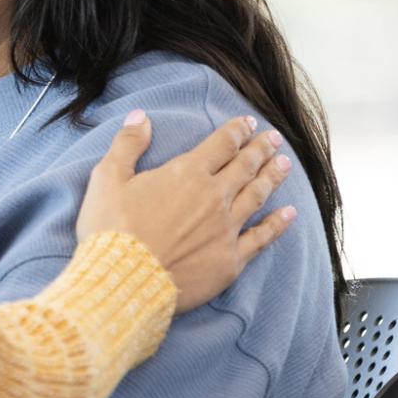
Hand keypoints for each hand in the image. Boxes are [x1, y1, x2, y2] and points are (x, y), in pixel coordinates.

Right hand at [75, 112, 296, 311]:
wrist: (125, 281)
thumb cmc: (111, 229)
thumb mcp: (107, 178)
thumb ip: (127, 144)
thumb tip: (141, 116)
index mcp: (187, 174)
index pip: (221, 144)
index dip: (237, 131)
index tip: (248, 122)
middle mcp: (214, 198)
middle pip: (245, 167)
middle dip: (261, 149)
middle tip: (275, 139)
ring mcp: (226, 230)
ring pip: (257, 196)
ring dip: (273, 177)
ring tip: (285, 164)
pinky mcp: (230, 261)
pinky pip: (261, 238)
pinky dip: (277, 224)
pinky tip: (289, 213)